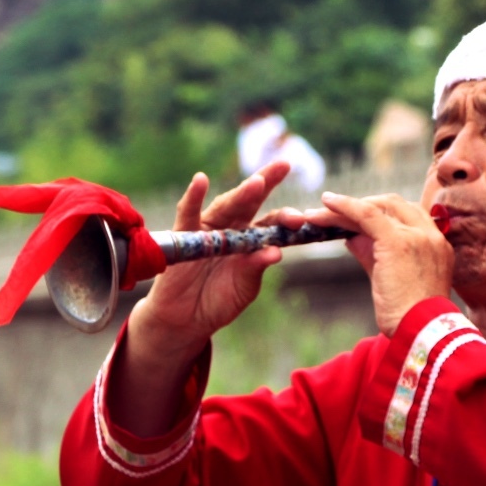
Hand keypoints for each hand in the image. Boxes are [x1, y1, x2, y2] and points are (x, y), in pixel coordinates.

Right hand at [112, 164, 286, 433]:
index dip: (286, 216)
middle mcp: (231, 228)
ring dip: (241, 193)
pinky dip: (194, 197)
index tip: (302, 217)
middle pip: (250, 202)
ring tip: (257, 182)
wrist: (188, 319)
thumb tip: (275, 252)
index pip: (271, 221)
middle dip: (266, 183)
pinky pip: (188, 213)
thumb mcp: (244, 288)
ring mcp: (207, 229)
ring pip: (225, 205)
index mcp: (251, 239)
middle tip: (283, 166)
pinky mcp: (183, 235)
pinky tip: (201, 180)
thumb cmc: (219, 300)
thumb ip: (255, 269)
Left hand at [320, 192, 453, 334]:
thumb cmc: (408, 316)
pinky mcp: (397, 241)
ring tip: (320, 210)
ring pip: (376, 208)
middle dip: (365, 205)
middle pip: (394, 205)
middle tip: (337, 212)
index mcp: (437, 245)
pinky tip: (327, 202)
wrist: (420, 331)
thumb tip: (351, 238)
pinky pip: (366, 214)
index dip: (382, 212)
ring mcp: (416, 235)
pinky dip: (345, 206)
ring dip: (347, 207)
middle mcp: (431, 235)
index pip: (409, 215)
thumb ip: (373, 254)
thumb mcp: (390, 278)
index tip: (359, 216)